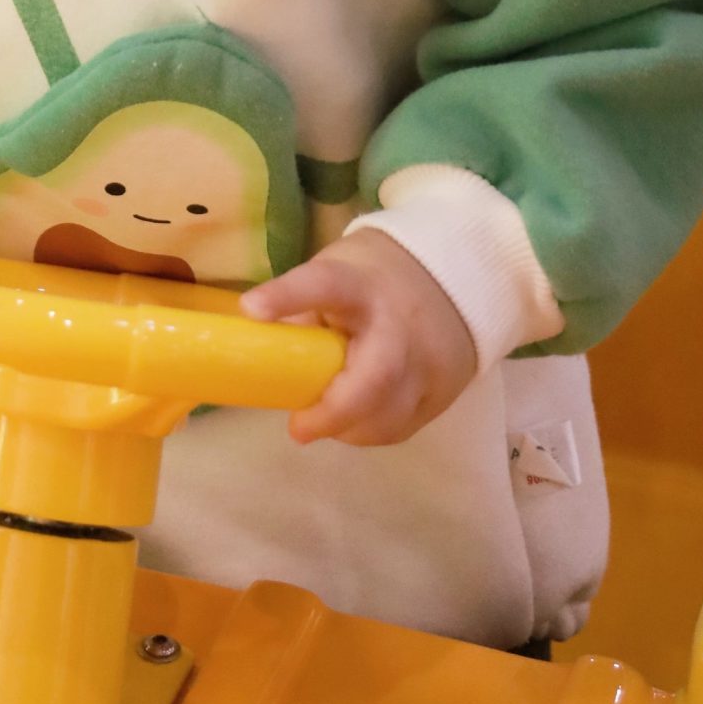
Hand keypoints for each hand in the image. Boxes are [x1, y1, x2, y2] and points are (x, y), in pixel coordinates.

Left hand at [239, 229, 477, 445]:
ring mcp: (428, 363)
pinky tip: (355, 419)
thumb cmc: (371, 280)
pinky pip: (401, 427)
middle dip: (334, 409)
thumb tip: (264, 358)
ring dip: (348, 428)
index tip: (251, 310)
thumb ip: (304, 311)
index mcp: (359, 285)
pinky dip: (369, 430)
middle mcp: (399, 325)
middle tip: (299, 427)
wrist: (451, 279)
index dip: (287, 296)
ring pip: (390, 415)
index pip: (323, 285)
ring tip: (323, 421)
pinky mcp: (442, 394)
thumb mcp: (335, 273)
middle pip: (376, 375)